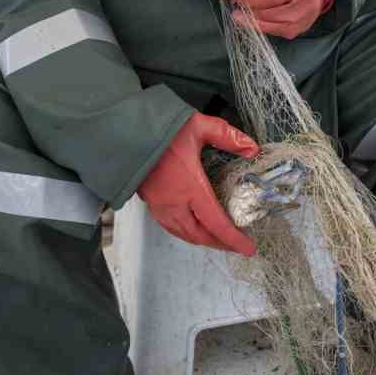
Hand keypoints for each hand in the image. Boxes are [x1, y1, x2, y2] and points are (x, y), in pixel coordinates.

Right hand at [138, 113, 259, 255]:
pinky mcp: (149, 202)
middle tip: (236, 245)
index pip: (215, 222)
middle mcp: (174, 202)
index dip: (233, 239)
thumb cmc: (160, 129)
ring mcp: (159, 204)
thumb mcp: (199, 126)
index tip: (248, 248)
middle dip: (220, 243)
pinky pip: (170, 226)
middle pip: (200, 235)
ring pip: (183, 234)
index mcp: (190, 187)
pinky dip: (185, 233)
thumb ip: (227, 136)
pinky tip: (192, 228)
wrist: (124, 132)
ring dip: (202, 240)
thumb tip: (251, 148)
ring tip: (218, 239)